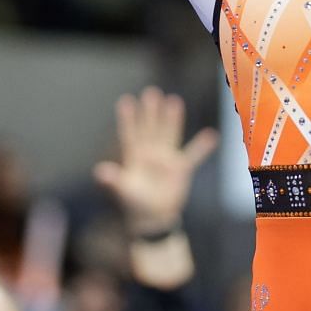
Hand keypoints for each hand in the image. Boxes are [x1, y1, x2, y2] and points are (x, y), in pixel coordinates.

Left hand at [92, 86, 217, 232]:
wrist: (152, 218)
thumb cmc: (134, 204)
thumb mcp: (123, 191)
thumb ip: (112, 180)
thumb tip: (98, 171)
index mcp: (134, 158)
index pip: (130, 134)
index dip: (128, 119)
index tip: (126, 101)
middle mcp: (150, 154)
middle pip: (151, 128)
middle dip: (151, 111)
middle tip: (151, 92)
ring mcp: (166, 160)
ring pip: (170, 134)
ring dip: (172, 119)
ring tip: (174, 100)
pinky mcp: (181, 170)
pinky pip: (193, 155)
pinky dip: (202, 147)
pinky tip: (211, 135)